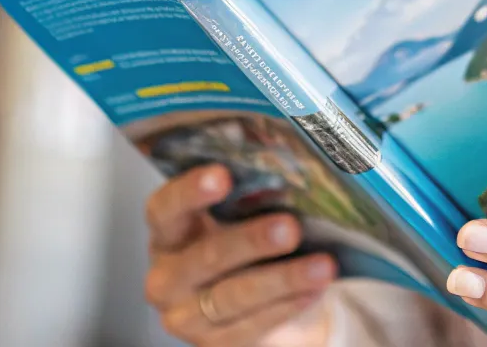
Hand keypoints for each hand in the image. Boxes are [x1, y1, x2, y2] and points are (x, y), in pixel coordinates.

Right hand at [144, 164, 337, 344]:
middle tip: (290, 227)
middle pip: (204, 257)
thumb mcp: (237, 214)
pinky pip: (250, 327)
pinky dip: (286, 306)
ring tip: (322, 265)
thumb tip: (286, 159)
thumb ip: (249, 190)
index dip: (190, 191)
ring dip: (281, 279)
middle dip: (250, 241)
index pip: (165, 208)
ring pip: (231, 296)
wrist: (256, 299)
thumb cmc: (243, 239)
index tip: (223, 175)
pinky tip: (314, 289)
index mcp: (168, 232)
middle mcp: (167, 275)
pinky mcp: (212, 344)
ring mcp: (186, 315)